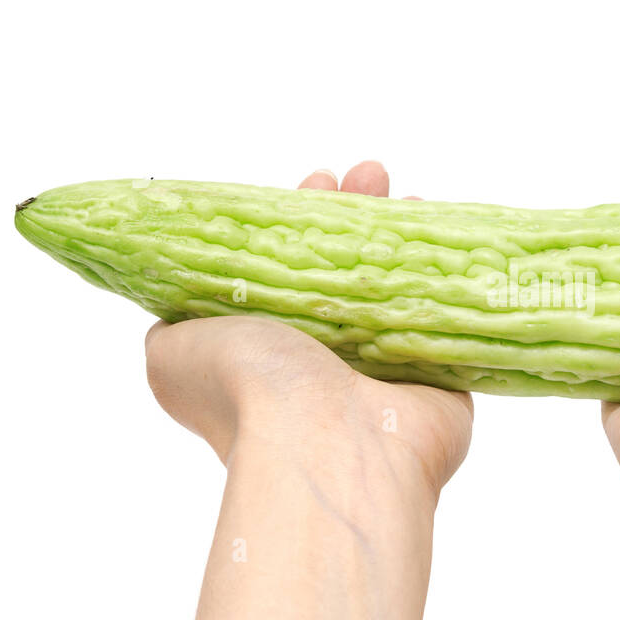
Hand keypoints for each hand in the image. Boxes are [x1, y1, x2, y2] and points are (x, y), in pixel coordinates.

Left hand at [144, 161, 472, 496]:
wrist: (329, 446)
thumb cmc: (249, 394)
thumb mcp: (171, 353)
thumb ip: (171, 326)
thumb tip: (174, 315)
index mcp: (270, 349)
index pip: (286, 268)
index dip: (298, 220)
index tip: (311, 181)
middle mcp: (327, 358)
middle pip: (344, 267)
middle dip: (353, 212)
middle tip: (366, 172)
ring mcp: (387, 367)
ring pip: (395, 284)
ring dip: (397, 231)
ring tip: (396, 186)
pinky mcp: (440, 376)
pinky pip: (446, 310)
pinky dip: (448, 271)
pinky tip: (441, 228)